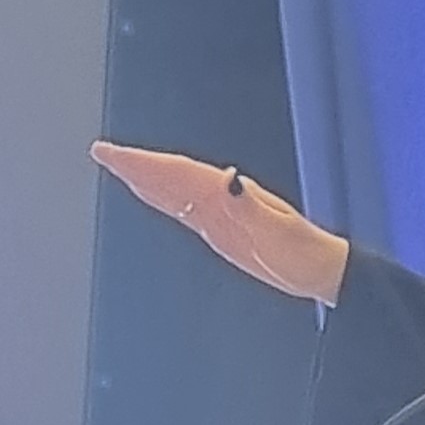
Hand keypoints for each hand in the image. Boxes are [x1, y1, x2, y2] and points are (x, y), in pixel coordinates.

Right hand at [91, 142, 349, 304]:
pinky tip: (152, 196)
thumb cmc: (303, 255)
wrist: (322, 271)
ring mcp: (222, 214)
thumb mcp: (279, 233)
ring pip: (175, 190)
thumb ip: (250, 207)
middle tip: (102, 152)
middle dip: (137, 165)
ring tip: (117, 166)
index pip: (180, 174)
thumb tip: (226, 180)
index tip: (114, 154)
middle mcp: (224, 198)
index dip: (145, 164)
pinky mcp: (224, 232)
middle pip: (172, 176)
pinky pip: (186, 211)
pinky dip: (165, 200)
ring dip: (146, 178)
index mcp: (231, 196)